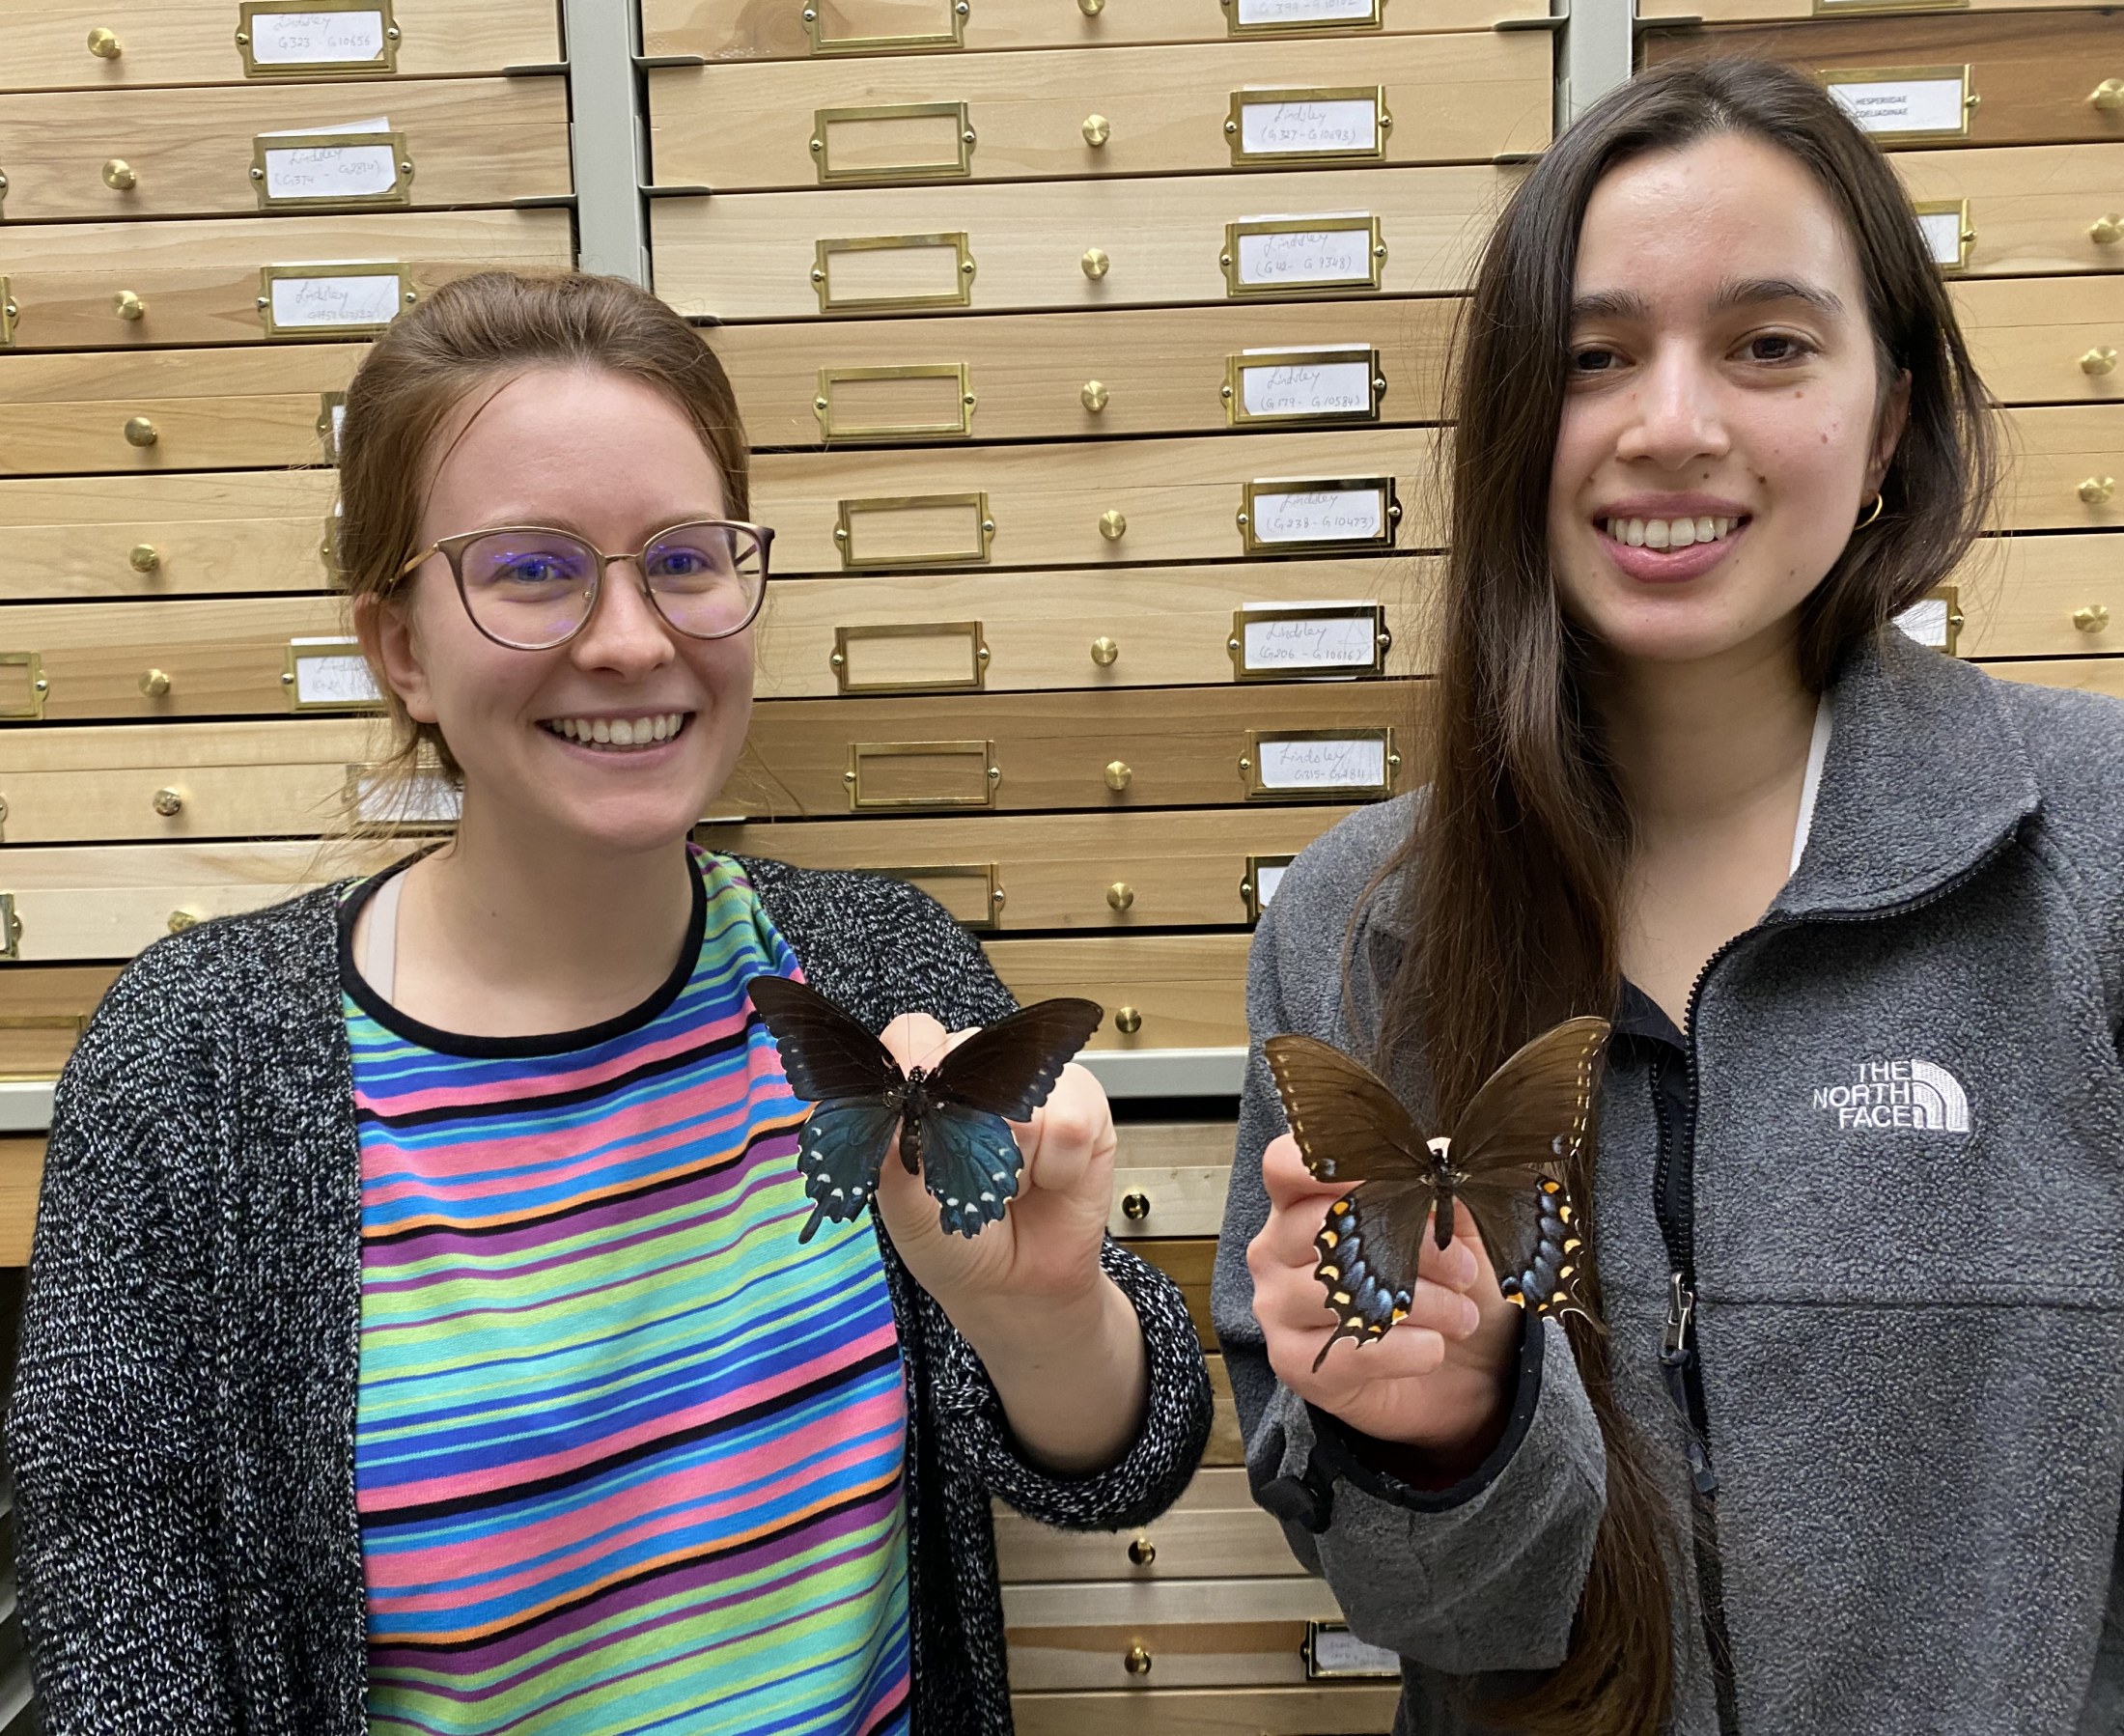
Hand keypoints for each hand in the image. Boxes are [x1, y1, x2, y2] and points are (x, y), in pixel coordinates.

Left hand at [870, 1011, 1116, 1330]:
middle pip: (973, 1058)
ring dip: (1014, 1162)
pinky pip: (1072, 1123)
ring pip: (1024, 1098)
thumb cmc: (954, 1241)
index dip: (912, 1065)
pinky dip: (1057, 1169)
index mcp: (927, 1083)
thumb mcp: (905, 1210)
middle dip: (969, 1131)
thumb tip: (888, 1121)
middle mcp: (980, 1073)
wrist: (1014, 1289)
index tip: (913, 1116)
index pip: (913, 1035)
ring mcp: (1036, 1085)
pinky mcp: (1086, 1106)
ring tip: (1008, 1185)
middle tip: (967, 1175)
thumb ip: (890, 1161)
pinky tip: (1048, 1183)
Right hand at [1247, 1133, 1520, 1454]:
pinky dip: (1407, 1349)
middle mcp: (1275, 1249)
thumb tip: (1439, 1151)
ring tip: (1461, 1314)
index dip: (1331, 1163)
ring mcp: (1277, 1306)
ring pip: (1340, 1291)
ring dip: (1422, 1303)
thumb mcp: (1455, 1229)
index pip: (1283, 1165)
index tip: (1398, 1175)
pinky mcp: (1293, 1363)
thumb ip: (1442, 1188)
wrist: (1454, 1373)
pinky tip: (1435, 1347)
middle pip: (1324, 1224)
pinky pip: (1350, 1350)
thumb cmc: (1443, 1287)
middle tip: (1463, 1267)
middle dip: (1413, 1244)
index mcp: (1300, 1202)